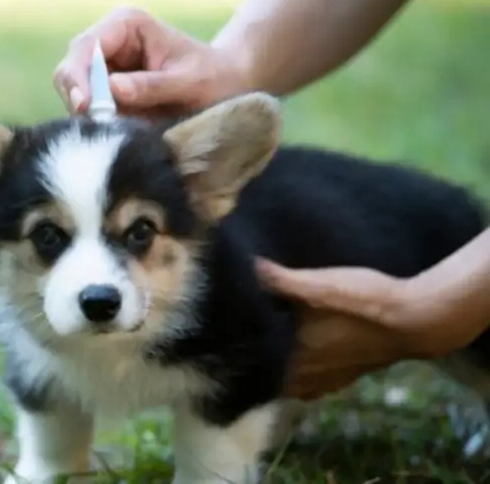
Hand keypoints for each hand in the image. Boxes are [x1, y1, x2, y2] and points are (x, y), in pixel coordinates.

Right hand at [52, 7, 250, 119]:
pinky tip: (114, 132)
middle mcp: (108, 41)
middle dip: (78, 98)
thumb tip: (112, 89)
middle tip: (95, 125)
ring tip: (112, 130)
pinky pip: (88, 109)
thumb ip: (152, 86)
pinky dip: (96, 123)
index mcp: (126, 25)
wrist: (224, 87)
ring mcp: (103, 67)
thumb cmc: (212, 78)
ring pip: (74, 92)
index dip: (79, 76)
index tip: (85, 106)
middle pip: (70, 69)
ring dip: (87, 114)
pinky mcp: (105, 92)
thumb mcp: (188, 82)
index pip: (86, 47)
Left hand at [254, 258, 484, 399]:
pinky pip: (311, 384)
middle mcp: (307, 376)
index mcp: (294, 355)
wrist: (418, 320)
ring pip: (289, 381)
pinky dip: (301, 372)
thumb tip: (248, 265)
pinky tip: (302, 355)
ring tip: (270, 340)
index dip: (241, 344)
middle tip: (246, 330)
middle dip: (257, 355)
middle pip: (269, 372)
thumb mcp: (321, 284)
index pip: (254, 359)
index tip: (231, 326)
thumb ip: (282, 280)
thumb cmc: (366, 301)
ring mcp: (327, 381)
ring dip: (279, 365)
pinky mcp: (345, 379)